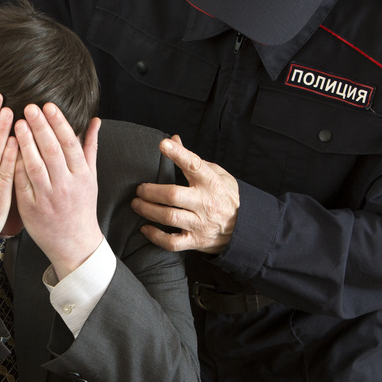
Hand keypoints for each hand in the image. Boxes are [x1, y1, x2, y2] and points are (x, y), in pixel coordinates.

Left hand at [14, 103, 103, 279]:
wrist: (74, 244)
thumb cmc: (81, 207)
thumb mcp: (90, 178)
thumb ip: (89, 148)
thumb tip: (94, 120)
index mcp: (81, 176)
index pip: (69, 144)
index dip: (58, 123)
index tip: (48, 106)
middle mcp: (65, 186)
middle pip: (52, 152)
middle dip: (40, 128)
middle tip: (28, 108)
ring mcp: (47, 198)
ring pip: (35, 166)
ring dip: (25, 144)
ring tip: (16, 124)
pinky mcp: (31, 209)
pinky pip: (20, 184)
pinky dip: (14, 166)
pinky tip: (7, 150)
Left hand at [132, 136, 239, 253]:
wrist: (244, 228)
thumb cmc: (225, 197)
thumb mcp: (217, 174)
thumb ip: (193, 159)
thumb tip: (174, 139)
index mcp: (212, 183)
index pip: (194, 165)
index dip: (178, 154)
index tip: (163, 144)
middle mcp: (206, 203)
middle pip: (173, 195)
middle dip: (151, 191)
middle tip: (140, 189)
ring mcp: (200, 224)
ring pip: (169, 217)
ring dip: (148, 210)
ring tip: (137, 204)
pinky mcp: (195, 241)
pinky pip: (172, 242)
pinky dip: (155, 236)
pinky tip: (145, 228)